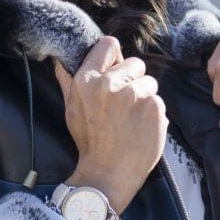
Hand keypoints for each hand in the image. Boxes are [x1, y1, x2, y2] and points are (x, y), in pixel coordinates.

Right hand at [52, 35, 167, 211]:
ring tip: (132, 120)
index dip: (115, 57)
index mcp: (86, 80)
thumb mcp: (72, 110)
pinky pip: (159, 100)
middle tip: (123, 107)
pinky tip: (142, 129)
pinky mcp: (153, 106)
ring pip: (149, 82)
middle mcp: (108, 84)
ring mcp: (133, 94)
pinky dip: (154, 114)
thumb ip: (68, 81)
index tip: (116, 70)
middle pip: (135, 63)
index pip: (108, 45)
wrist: (107, 174)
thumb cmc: (90, 142)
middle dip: (133, 80)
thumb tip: (61, 60)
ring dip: (145, 98)